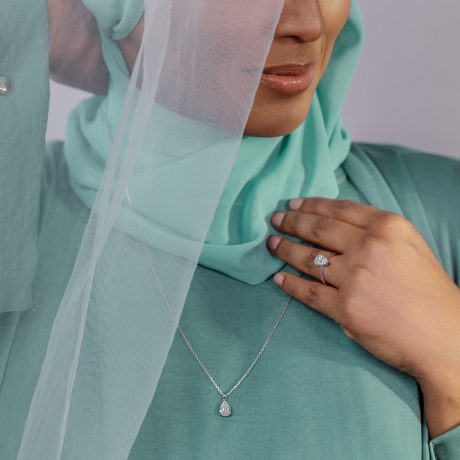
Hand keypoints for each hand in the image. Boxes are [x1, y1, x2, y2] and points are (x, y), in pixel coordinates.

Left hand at [267, 197, 459, 436]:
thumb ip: (375, 232)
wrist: (445, 337)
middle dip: (291, 222)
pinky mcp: (345, 308)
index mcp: (388, 227)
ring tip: (272, 244)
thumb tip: (333, 228)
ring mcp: (355, 278)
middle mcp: (369, 248)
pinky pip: (307, 292)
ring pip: (307, 258)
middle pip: (318, 229)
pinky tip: (279, 278)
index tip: (294, 204)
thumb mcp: (410, 246)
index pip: (339, 209)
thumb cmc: (430, 292)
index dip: (311, 205)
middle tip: (275, 220)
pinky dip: (289, 284)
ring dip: (284, 249)